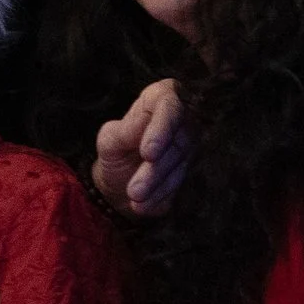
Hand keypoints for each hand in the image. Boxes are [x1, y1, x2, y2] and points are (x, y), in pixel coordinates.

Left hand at [91, 79, 186, 216]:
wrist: (120, 181)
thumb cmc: (115, 151)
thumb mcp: (110, 140)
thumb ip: (124, 131)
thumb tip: (145, 123)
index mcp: (160, 97)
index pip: (169, 105)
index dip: (161, 129)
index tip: (148, 153)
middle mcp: (183, 116)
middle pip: (179, 138)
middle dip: (155, 167)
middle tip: (135, 189)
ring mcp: (192, 142)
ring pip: (182, 162)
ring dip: (157, 183)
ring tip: (134, 198)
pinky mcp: (194, 167)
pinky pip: (182, 181)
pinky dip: (162, 195)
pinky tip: (144, 206)